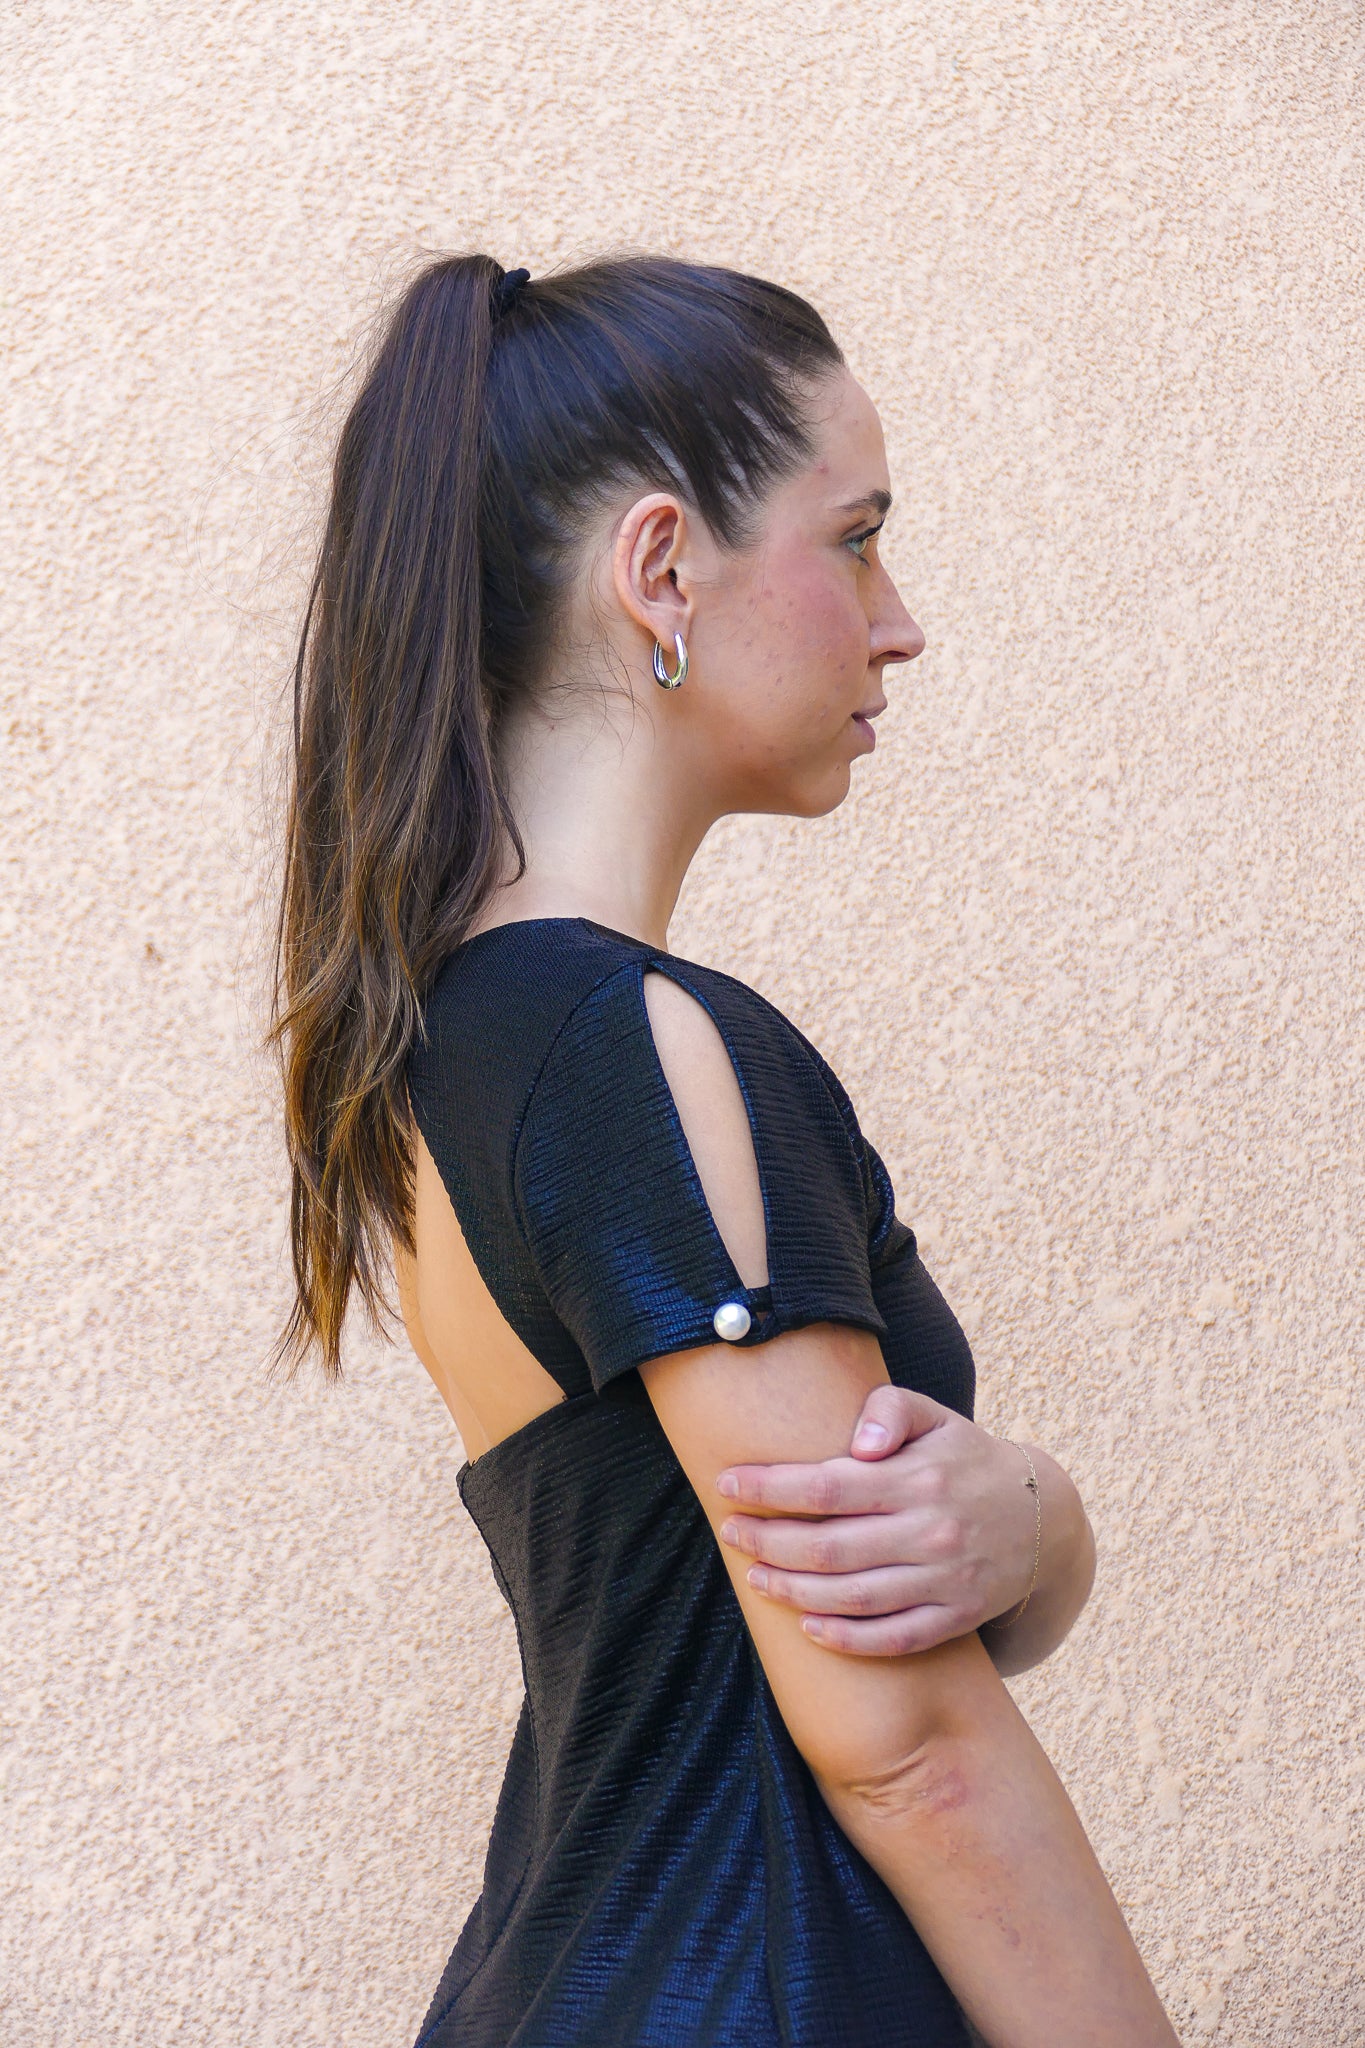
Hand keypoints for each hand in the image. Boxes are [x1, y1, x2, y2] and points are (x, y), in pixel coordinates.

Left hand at [716, 1386, 1050, 1656]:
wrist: (1042, 1519)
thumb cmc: (966, 1458)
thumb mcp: (937, 1417)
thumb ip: (891, 1409)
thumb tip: (855, 1439)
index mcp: (920, 1477)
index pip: (828, 1484)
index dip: (770, 1487)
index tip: (728, 1484)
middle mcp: (932, 1531)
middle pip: (830, 1546)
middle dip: (769, 1541)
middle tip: (730, 1533)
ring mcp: (946, 1580)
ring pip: (855, 1597)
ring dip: (795, 1592)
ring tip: (756, 1577)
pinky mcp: (956, 1618)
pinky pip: (895, 1638)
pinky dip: (848, 1640)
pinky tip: (808, 1627)